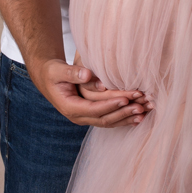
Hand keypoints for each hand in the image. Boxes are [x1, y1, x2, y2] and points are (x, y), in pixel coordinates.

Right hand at [31, 57, 148, 126]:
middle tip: (141, 106)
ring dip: (126, 118)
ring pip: (108, 122)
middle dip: (123, 113)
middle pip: (104, 119)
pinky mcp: (91, 115)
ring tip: (144, 112)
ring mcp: (85, 118)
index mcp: (70, 107)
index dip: (110, 104)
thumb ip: (72, 72)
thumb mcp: (58, 70)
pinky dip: (123, 118)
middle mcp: (78, 116)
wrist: (47, 79)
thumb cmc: (53, 72)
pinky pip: (109, 120)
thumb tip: (88, 74)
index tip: (126, 98)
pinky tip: (137, 116)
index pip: (94, 109)